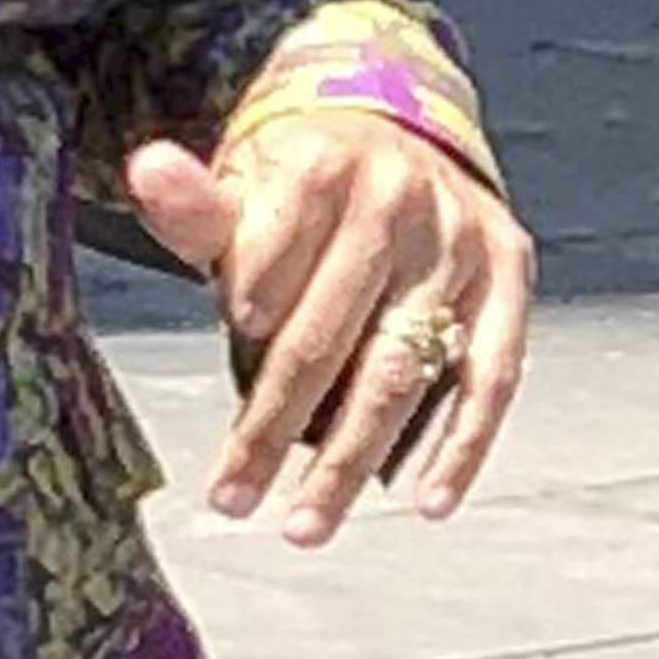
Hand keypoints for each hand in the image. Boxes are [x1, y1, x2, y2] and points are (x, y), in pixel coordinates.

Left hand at [128, 118, 534, 537]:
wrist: (401, 136)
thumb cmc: (303, 181)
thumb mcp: (244, 180)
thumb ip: (196, 204)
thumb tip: (150, 171)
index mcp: (323, 166)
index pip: (275, 249)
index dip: (253, 293)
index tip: (234, 332)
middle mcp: (398, 202)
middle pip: (330, 332)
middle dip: (275, 421)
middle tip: (235, 497)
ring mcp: (459, 248)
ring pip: (403, 371)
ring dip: (354, 457)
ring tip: (307, 522)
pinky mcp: (509, 283)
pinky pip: (489, 380)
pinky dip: (461, 446)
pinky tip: (427, 502)